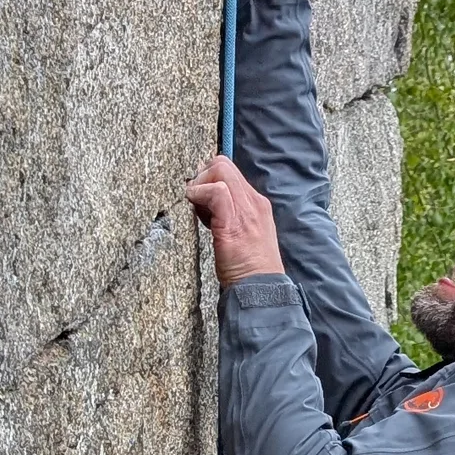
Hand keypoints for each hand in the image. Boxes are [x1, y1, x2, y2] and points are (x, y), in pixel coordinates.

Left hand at [188, 153, 283, 286]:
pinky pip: (216, 191)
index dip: (210, 177)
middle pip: (224, 164)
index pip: (231, 172)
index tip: (199, 196)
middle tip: (193, 197)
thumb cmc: (249, 270)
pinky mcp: (234, 222)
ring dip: (199, 184)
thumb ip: (229, 217)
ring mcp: (246, 210)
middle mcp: (254, 202)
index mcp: (257, 204)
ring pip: (220, 170)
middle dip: (202, 175)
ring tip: (195, 206)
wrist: (261, 290)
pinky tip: (194, 205)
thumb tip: (206, 204)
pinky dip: (199, 193)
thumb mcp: (242, 236)